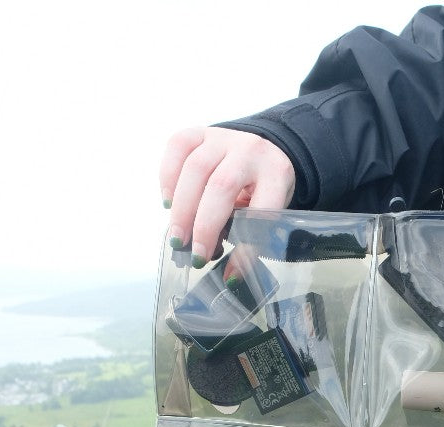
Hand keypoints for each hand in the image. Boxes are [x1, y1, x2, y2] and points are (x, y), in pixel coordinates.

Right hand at [159, 126, 295, 266]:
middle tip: (195, 256)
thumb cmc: (261, 189)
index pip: (262, 210)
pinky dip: (167, 177)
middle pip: (222, 186)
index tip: (230, 272)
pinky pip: (177, 147)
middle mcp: (251, 150)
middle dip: (204, 225)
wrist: (262, 149)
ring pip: (195, 167)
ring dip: (181, 208)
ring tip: (178, 238)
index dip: (245, 245)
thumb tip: (229, 277)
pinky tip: (169, 202)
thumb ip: (248, 236)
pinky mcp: (200, 132)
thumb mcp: (265, 211)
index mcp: (276, 173)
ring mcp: (223, 138)